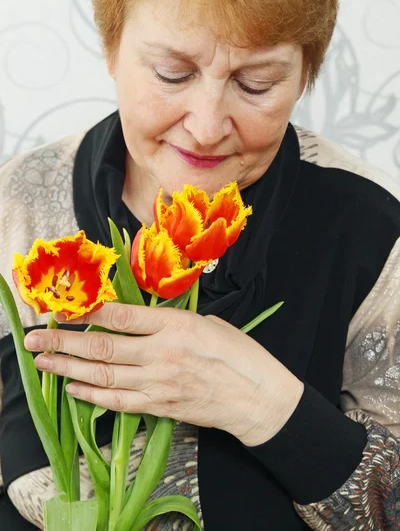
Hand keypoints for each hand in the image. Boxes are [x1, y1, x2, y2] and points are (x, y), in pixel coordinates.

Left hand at [24, 303, 303, 445]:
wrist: (258, 398)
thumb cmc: (239, 354)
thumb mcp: (208, 323)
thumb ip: (170, 321)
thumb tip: (138, 318)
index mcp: (176, 326)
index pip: (121, 317)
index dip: (87, 313)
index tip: (64, 310)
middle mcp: (162, 354)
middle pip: (102, 346)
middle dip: (63, 342)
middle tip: (34, 339)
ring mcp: (159, 384)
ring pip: (103, 375)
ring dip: (68, 368)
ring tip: (42, 362)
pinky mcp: (160, 406)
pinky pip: (118, 402)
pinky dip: (92, 395)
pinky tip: (73, 388)